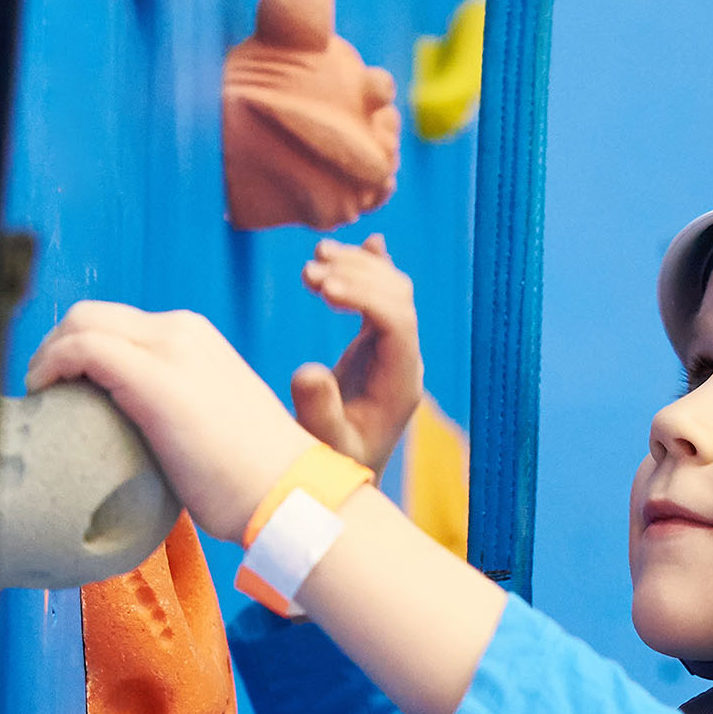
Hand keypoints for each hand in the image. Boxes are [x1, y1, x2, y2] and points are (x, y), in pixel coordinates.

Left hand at [26, 304, 311, 539]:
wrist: (287, 492)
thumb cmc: (253, 477)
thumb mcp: (211, 421)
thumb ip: (176, 410)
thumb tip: (137, 436)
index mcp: (198, 339)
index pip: (119, 325)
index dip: (79, 350)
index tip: (65, 389)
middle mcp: (183, 331)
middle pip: (92, 315)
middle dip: (55, 347)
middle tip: (44, 391)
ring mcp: (169, 350)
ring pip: (81, 323)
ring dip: (46, 356)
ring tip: (41, 397)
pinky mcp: (151, 377)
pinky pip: (80, 349)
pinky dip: (50, 366)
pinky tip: (43, 396)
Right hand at [292, 234, 423, 476]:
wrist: (344, 471)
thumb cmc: (333, 462)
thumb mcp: (322, 443)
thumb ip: (317, 409)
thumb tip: (307, 370)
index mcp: (400, 383)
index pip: (397, 323)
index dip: (364, 297)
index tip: (322, 288)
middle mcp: (405, 360)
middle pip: (398, 298)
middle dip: (357, 277)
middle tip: (308, 272)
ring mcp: (395, 350)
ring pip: (392, 290)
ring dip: (358, 267)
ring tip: (314, 257)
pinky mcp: (379, 345)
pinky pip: (384, 297)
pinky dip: (374, 268)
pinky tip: (372, 242)